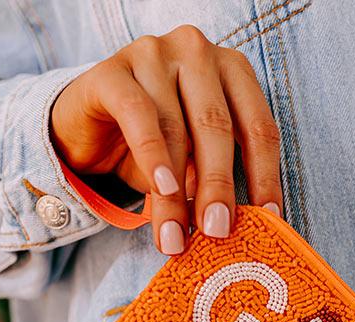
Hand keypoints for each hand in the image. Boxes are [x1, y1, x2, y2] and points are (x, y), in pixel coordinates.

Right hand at [50, 26, 281, 254]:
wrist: (87, 129)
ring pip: (176, 129)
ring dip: (177, 193)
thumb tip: (230, 223)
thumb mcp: (192, 164)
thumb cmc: (153, 145)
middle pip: (219, 126)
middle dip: (219, 187)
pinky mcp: (111, 70)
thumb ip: (213, 180)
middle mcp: (196, 52)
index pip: (258, 127)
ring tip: (177, 236)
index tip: (267, 221)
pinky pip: (137, 114)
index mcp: (231, 71)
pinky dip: (152, 155)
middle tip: (218, 232)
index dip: (265, 177)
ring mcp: (153, 54)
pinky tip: (161, 189)